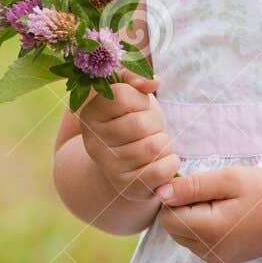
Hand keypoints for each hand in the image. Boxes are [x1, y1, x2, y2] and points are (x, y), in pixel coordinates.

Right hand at [77, 68, 180, 204]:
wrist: (123, 159)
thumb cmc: (129, 118)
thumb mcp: (128, 92)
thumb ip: (136, 76)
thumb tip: (153, 81)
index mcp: (90, 112)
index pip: (124, 96)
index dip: (140, 100)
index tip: (137, 107)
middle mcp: (93, 141)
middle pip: (141, 123)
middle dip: (155, 123)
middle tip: (149, 128)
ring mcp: (108, 166)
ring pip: (153, 147)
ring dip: (164, 143)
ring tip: (154, 144)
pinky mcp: (126, 186)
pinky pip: (160, 171)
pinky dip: (171, 163)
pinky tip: (164, 160)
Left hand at [154, 165, 261, 262]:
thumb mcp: (228, 179)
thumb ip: (192, 186)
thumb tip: (161, 192)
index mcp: (208, 230)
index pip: (167, 217)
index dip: (175, 197)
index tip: (196, 185)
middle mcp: (208, 251)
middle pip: (172, 229)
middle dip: (182, 209)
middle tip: (210, 194)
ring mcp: (215, 259)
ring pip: (183, 238)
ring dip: (192, 219)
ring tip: (220, 205)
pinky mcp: (222, 260)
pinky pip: (197, 244)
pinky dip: (202, 229)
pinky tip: (224, 216)